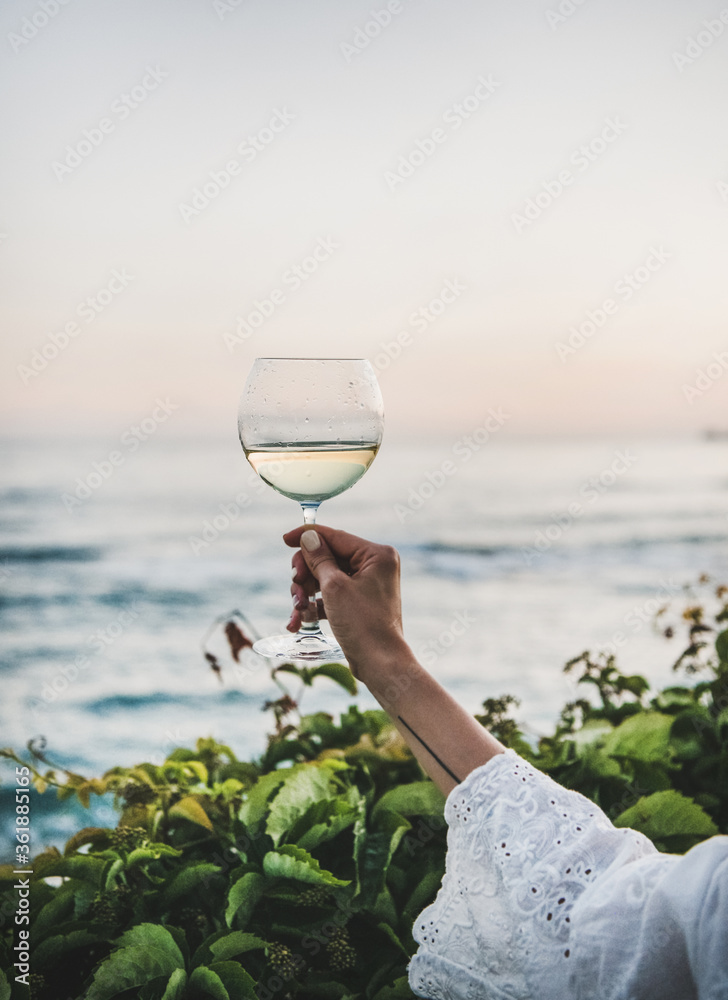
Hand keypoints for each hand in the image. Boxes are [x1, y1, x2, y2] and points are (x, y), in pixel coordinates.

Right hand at [283, 525, 407, 678]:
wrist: (380, 664)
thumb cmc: (362, 624)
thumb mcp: (334, 587)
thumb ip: (319, 558)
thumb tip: (309, 536)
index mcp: (376, 555)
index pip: (335, 537)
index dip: (307, 537)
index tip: (285, 539)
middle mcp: (375, 566)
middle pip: (327, 557)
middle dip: (306, 575)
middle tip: (295, 588)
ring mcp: (367, 584)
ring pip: (325, 578)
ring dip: (306, 594)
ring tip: (297, 611)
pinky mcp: (359, 602)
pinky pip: (331, 595)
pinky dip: (315, 606)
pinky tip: (299, 622)